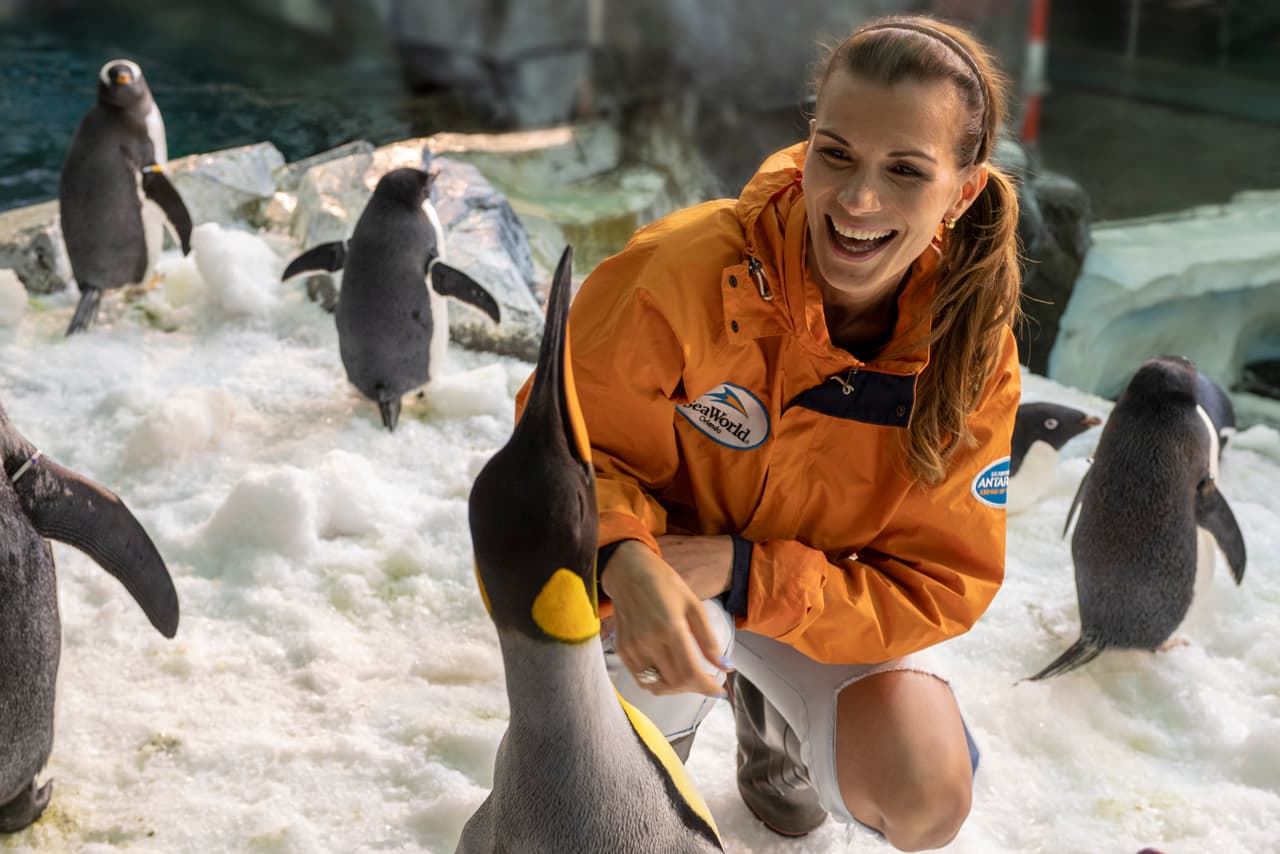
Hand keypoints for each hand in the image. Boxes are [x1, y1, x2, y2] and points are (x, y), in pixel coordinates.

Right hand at [601, 540, 730, 696]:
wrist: (627, 571)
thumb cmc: (664, 584)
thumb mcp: (693, 606)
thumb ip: (708, 640)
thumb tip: (725, 666)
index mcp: (670, 628)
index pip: (690, 672)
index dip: (706, 687)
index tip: (719, 690)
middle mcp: (648, 642)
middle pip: (675, 682)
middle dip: (695, 687)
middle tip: (705, 680)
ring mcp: (632, 648)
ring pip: (657, 686)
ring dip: (676, 688)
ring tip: (688, 677)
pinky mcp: (622, 650)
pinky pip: (641, 679)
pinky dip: (658, 682)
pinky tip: (668, 671)